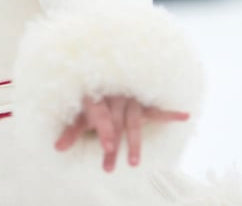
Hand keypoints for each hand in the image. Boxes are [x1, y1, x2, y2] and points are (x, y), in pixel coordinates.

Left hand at [55, 95, 188, 171]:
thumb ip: (71, 131)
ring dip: (134, 142)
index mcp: (98, 95)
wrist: (104, 74)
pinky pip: (157, 109)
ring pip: (134, 122)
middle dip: (113, 146)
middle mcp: (115, 95)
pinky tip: (184, 116)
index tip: (107, 146)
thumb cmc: (92, 99)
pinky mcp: (143, 103)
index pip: (101, 114)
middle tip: (109, 167)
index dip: (104, 130)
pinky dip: (170, 113)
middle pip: (116, 124)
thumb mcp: (80, 113)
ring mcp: (130, 98)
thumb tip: (56, 148)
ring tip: (134, 162)